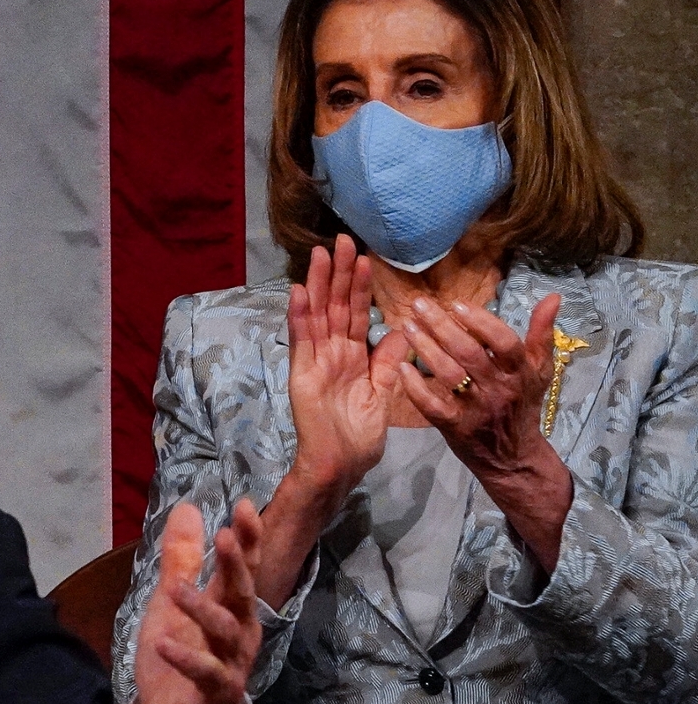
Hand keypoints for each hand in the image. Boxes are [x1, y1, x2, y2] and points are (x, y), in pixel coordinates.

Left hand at [133, 501, 264, 703]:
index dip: (246, 538)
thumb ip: (181, 559)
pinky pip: (206, 674)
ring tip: (176, 590)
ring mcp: (231, 664)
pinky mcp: (217, 694)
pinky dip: (186, 659)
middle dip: (236, 565)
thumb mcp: (172, 602)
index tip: (243, 505)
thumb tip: (187, 508)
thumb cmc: (180, 656)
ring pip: (226, 633)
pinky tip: (163, 644)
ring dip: (203, 610)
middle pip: (242, 594)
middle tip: (225, 536)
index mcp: (229, 607)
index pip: (242, 567)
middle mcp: (238, 633)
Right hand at [285, 235, 406, 496]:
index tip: (365, 257)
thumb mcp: (384, 393)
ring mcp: (315, 360)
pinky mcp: (301, 373)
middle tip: (342, 240)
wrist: (342, 464)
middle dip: (338, 273)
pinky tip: (298, 291)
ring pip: (318, 314)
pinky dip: (298, 316)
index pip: (358, 314)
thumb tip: (406, 329)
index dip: (360, 286)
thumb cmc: (361, 436)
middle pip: (335, 306)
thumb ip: (390, 361)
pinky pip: (301, 340)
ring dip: (318, 284)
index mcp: (354, 357)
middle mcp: (332, 352)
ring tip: (321, 254)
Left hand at [400, 292, 573, 566]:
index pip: (504, 343)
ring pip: (448, 374)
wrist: (514, 458)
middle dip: (441, 326)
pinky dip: (414, 385)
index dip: (481, 322)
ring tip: (407, 326)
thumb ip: (542, 334)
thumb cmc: (523, 405)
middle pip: (469, 353)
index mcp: (521, 374)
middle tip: (418, 304)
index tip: (456, 304)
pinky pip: (431, 404)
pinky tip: (401, 365)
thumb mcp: (539, 371)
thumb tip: (552, 297)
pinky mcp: (454, 427)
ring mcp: (475, 409)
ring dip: (425, 348)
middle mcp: (499, 389)